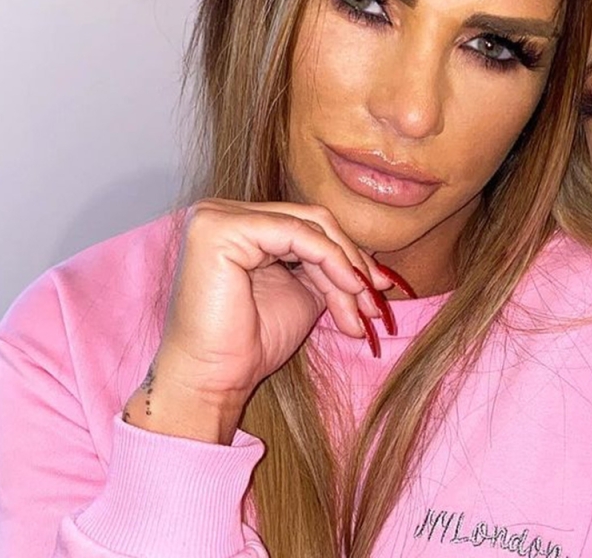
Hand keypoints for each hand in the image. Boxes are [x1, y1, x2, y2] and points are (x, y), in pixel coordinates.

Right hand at [124, 199, 401, 442]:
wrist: (214, 380)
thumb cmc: (250, 344)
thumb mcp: (302, 293)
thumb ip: (328, 268)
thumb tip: (374, 266)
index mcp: (237, 224)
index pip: (307, 225)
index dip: (347, 255)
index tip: (377, 289)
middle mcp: (221, 211)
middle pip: (311, 222)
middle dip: (351, 262)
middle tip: (374, 301)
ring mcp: (217, 216)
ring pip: (309, 227)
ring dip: (345, 268)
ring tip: (362, 308)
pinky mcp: (221, 229)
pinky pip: (297, 235)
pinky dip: (331, 261)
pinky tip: (349, 289)